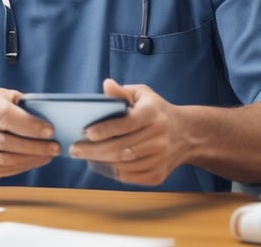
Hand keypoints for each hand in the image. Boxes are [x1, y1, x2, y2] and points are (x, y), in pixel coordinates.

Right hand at [0, 88, 59, 184]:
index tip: (50, 131)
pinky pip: (7, 170)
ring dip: (34, 158)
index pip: (7, 116)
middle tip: (56, 146)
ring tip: (50, 153)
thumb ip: (19, 101)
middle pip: (9, 141)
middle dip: (36, 145)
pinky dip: (25, 165)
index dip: (30, 124)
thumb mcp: (0, 99)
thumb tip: (46, 111)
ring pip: (9, 159)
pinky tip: (37, 160)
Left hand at [69, 79, 186, 185]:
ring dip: (99, 162)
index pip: (126, 123)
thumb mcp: (141, 95)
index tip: (85, 132)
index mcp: (153, 113)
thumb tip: (106, 85)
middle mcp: (159, 137)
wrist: (186, 134)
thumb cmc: (155, 110)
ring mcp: (160, 158)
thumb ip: (122, 92)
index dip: (104, 129)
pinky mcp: (158, 175)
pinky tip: (100, 164)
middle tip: (74, 149)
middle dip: (92, 150)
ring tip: (84, 156)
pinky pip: (129, 177)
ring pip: (122, 165)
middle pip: (120, 148)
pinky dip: (112, 172)